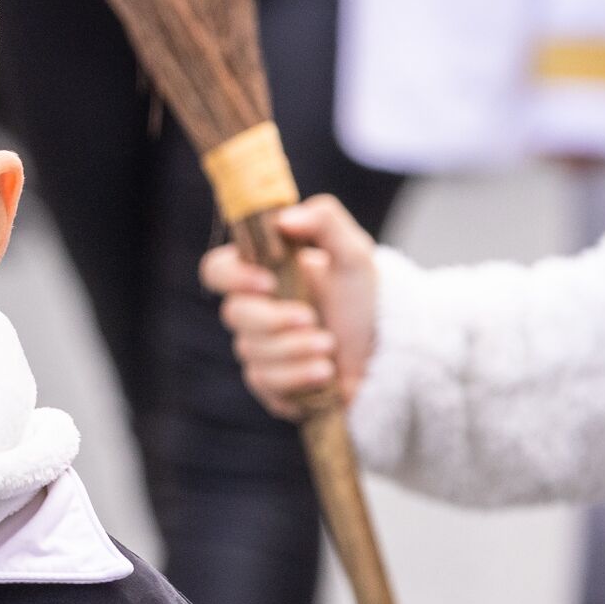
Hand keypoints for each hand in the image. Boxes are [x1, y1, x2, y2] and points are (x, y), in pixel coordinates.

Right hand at [198, 195, 377, 420]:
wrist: (387, 353)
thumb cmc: (365, 300)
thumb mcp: (354, 254)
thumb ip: (324, 221)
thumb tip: (284, 219)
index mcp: (263, 274)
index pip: (217, 270)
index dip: (233, 277)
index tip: (268, 282)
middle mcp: (253, 311)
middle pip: (233, 314)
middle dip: (274, 319)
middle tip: (312, 319)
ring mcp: (258, 349)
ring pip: (252, 351)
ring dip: (296, 349)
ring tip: (330, 348)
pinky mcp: (269, 384)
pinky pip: (266, 382)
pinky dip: (299, 378)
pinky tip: (325, 374)